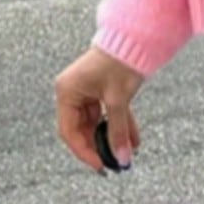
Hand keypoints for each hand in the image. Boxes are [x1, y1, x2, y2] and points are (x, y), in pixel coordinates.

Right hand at [55, 46, 144, 173]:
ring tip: (127, 153)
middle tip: (115, 162)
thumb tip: (122, 158)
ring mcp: (86, 91)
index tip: (100, 166)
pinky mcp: (100, 90)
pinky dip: (119, 125)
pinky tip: (134, 141)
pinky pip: (107, 114)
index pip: (69, 131)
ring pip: (96, 123)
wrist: (136, 37)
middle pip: (82, 129)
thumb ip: (119, 131)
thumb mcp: (119, 100)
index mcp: (67, 92)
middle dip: (100, 146)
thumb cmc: (121, 61)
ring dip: (112, 137)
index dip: (84, 152)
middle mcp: (72, 92)